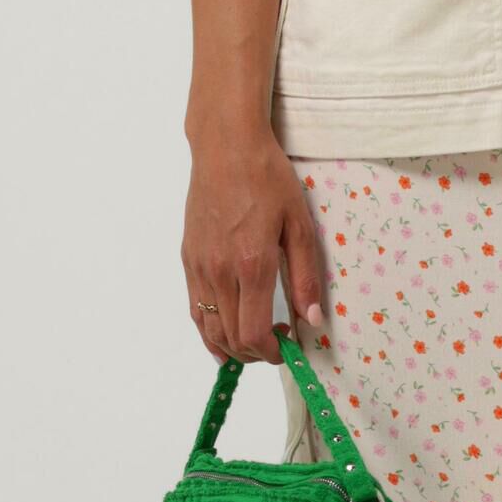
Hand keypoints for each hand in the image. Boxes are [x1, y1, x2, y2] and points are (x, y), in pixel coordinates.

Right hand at [182, 124, 325, 361]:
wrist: (225, 147)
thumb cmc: (267, 178)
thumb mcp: (299, 225)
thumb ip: (305, 276)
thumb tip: (313, 319)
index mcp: (251, 265)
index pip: (254, 333)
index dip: (272, 352)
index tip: (289, 347)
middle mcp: (220, 272)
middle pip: (230, 338)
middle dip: (255, 353)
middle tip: (277, 344)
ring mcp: (200, 267)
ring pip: (208, 329)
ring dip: (231, 347)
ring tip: (253, 343)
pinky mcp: (188, 258)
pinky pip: (194, 308)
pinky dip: (208, 330)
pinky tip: (222, 334)